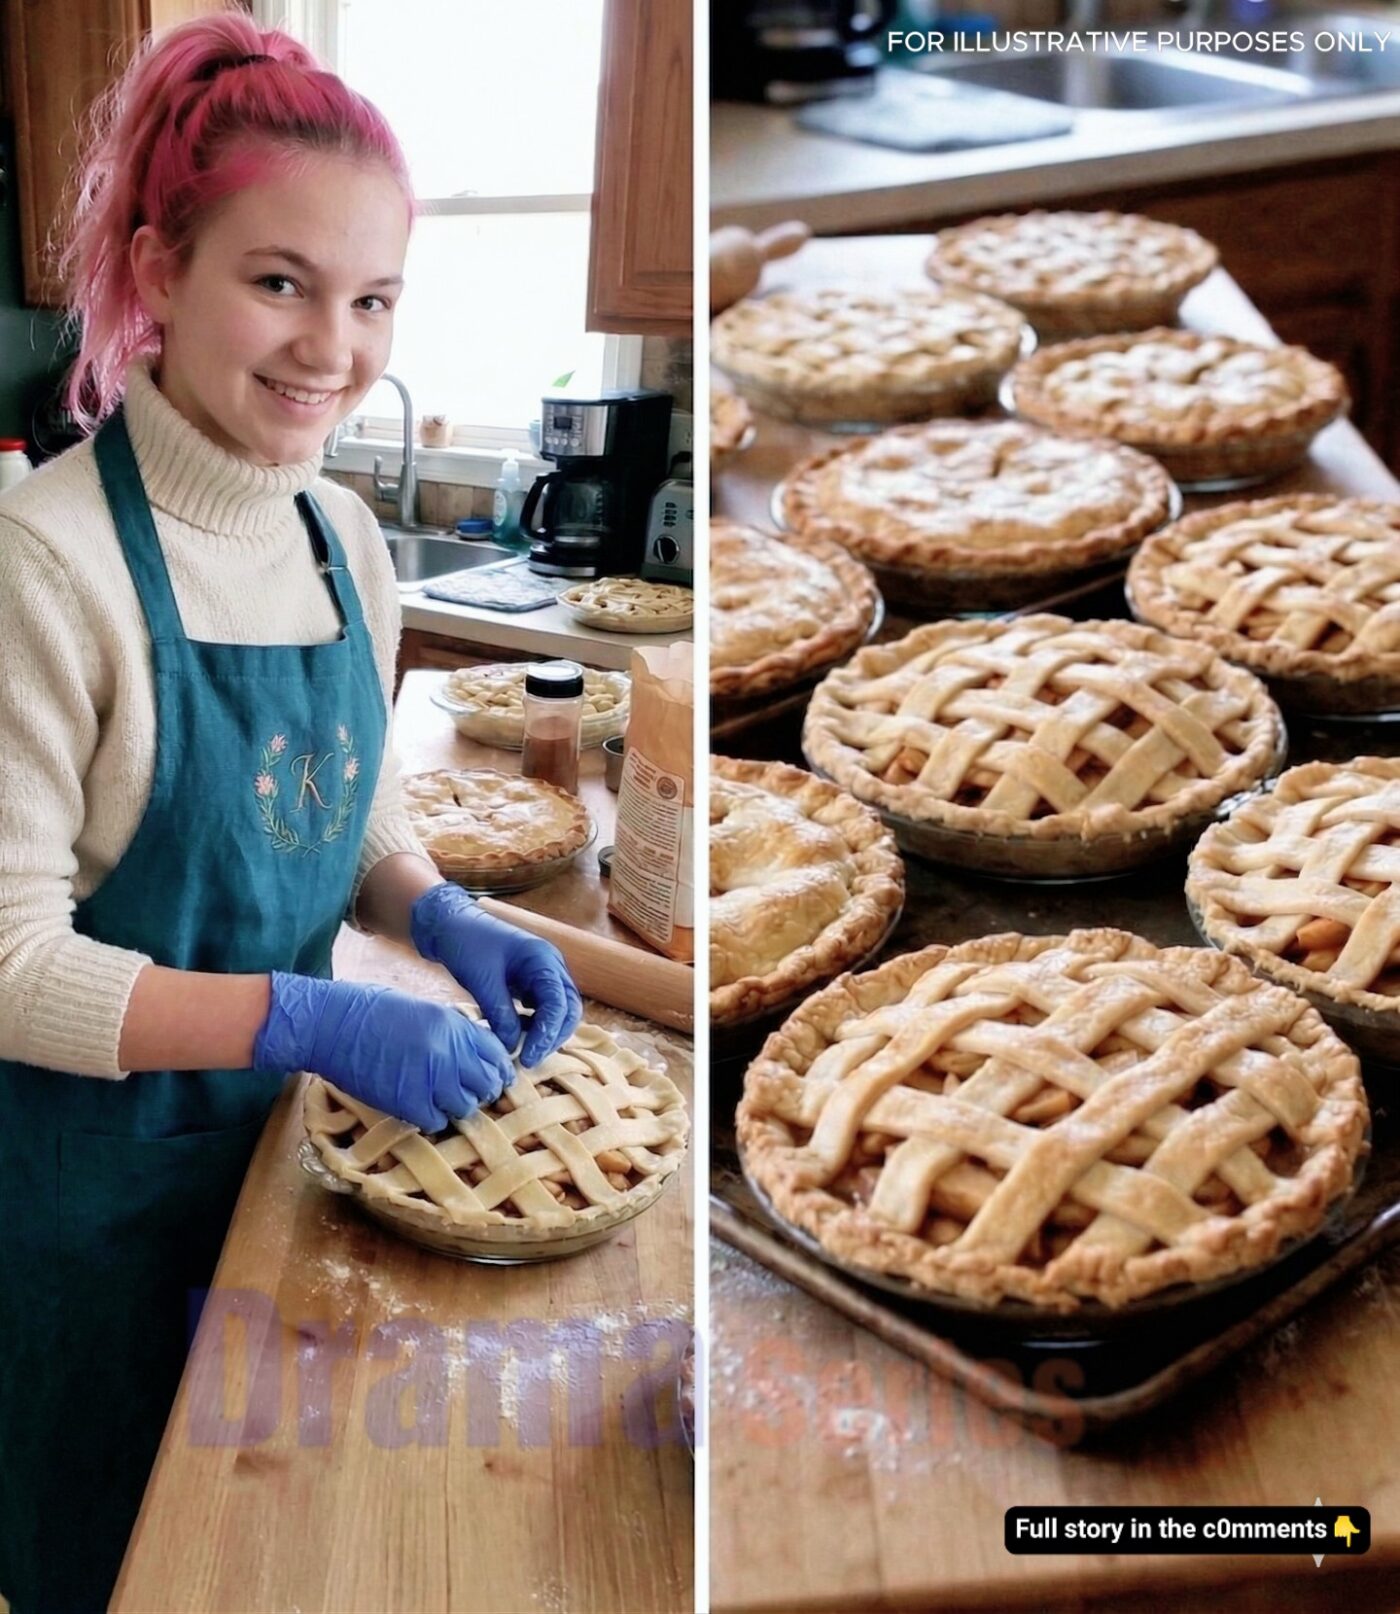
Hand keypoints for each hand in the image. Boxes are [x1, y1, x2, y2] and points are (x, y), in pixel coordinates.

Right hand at [253, 973, 514, 1131]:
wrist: (332, 1025)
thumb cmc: (371, 1011)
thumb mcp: (424, 1011)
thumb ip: (453, 1031)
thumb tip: (474, 1052)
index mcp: (454, 1026)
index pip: (496, 1054)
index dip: (497, 1067)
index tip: (491, 1074)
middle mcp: (449, 1053)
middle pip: (487, 1084)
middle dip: (481, 1090)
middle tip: (467, 1091)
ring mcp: (430, 1080)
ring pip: (466, 1107)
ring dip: (457, 1106)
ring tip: (441, 1099)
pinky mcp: (408, 1103)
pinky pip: (437, 1122)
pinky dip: (432, 1118)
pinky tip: (420, 1107)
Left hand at [410, 883, 582, 1066]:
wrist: (451, 924)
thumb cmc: (467, 943)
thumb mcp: (482, 981)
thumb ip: (500, 1015)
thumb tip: (512, 1047)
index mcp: (543, 959)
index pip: (559, 1004)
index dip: (547, 1034)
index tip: (527, 1057)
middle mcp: (551, 965)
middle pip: (568, 1009)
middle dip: (553, 1036)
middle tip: (529, 1059)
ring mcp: (543, 972)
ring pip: (559, 1010)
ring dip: (546, 1032)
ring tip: (522, 1050)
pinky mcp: (531, 981)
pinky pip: (542, 1007)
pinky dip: (535, 1024)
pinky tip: (516, 1034)